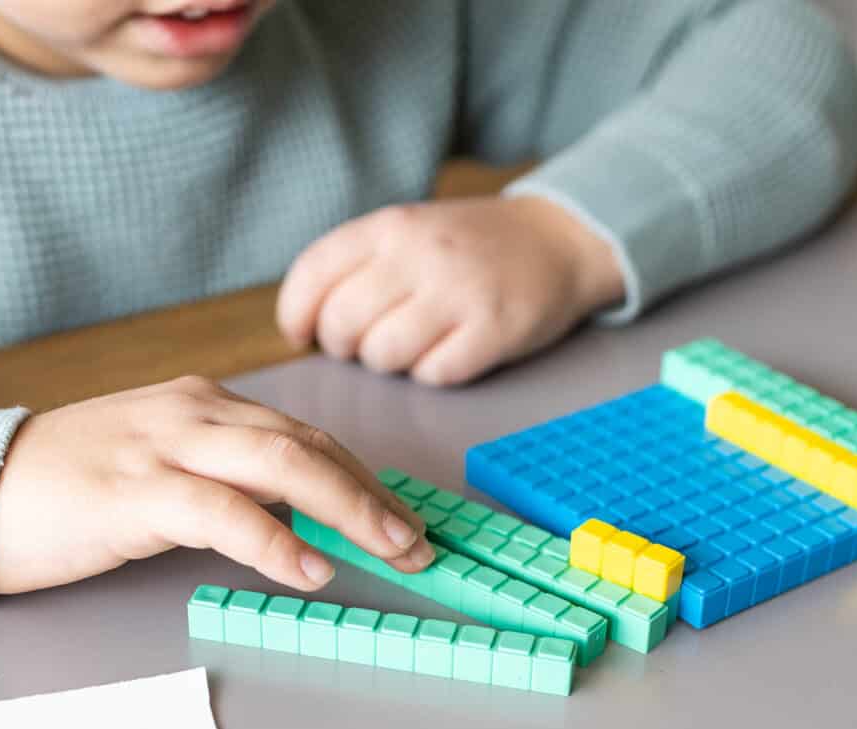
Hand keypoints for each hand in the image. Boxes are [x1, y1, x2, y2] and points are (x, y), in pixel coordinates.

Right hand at [0, 377, 432, 594]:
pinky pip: (222, 513)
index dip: (360, 477)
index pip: (301, 434)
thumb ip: (216, 481)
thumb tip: (290, 520)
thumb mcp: (150, 470)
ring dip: (348, 510)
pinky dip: (274, 540)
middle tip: (419, 540)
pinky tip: (310, 569)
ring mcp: (162, 448)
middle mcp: (190, 414)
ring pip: (281, 466)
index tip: (402, 517)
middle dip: (372, 494)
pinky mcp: (133, 492)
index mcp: (197, 406)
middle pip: (306, 445)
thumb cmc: (56, 492)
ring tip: (393, 550)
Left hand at [276, 195, 624, 386]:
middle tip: (366, 344)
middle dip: (344, 347)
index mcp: (390, 225)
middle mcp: (420, 254)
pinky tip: (447, 352)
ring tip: (411, 346)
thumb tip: (307, 323)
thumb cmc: (470, 246)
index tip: (304, 334)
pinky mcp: (493, 330)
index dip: (296, 314)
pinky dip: (432, 374)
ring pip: (383, 355)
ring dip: (388, 363)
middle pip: (343, 323)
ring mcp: (459, 292)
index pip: (313, 273)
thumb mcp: (410, 230)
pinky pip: (434, 374)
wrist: (559, 239)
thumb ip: (358, 264)